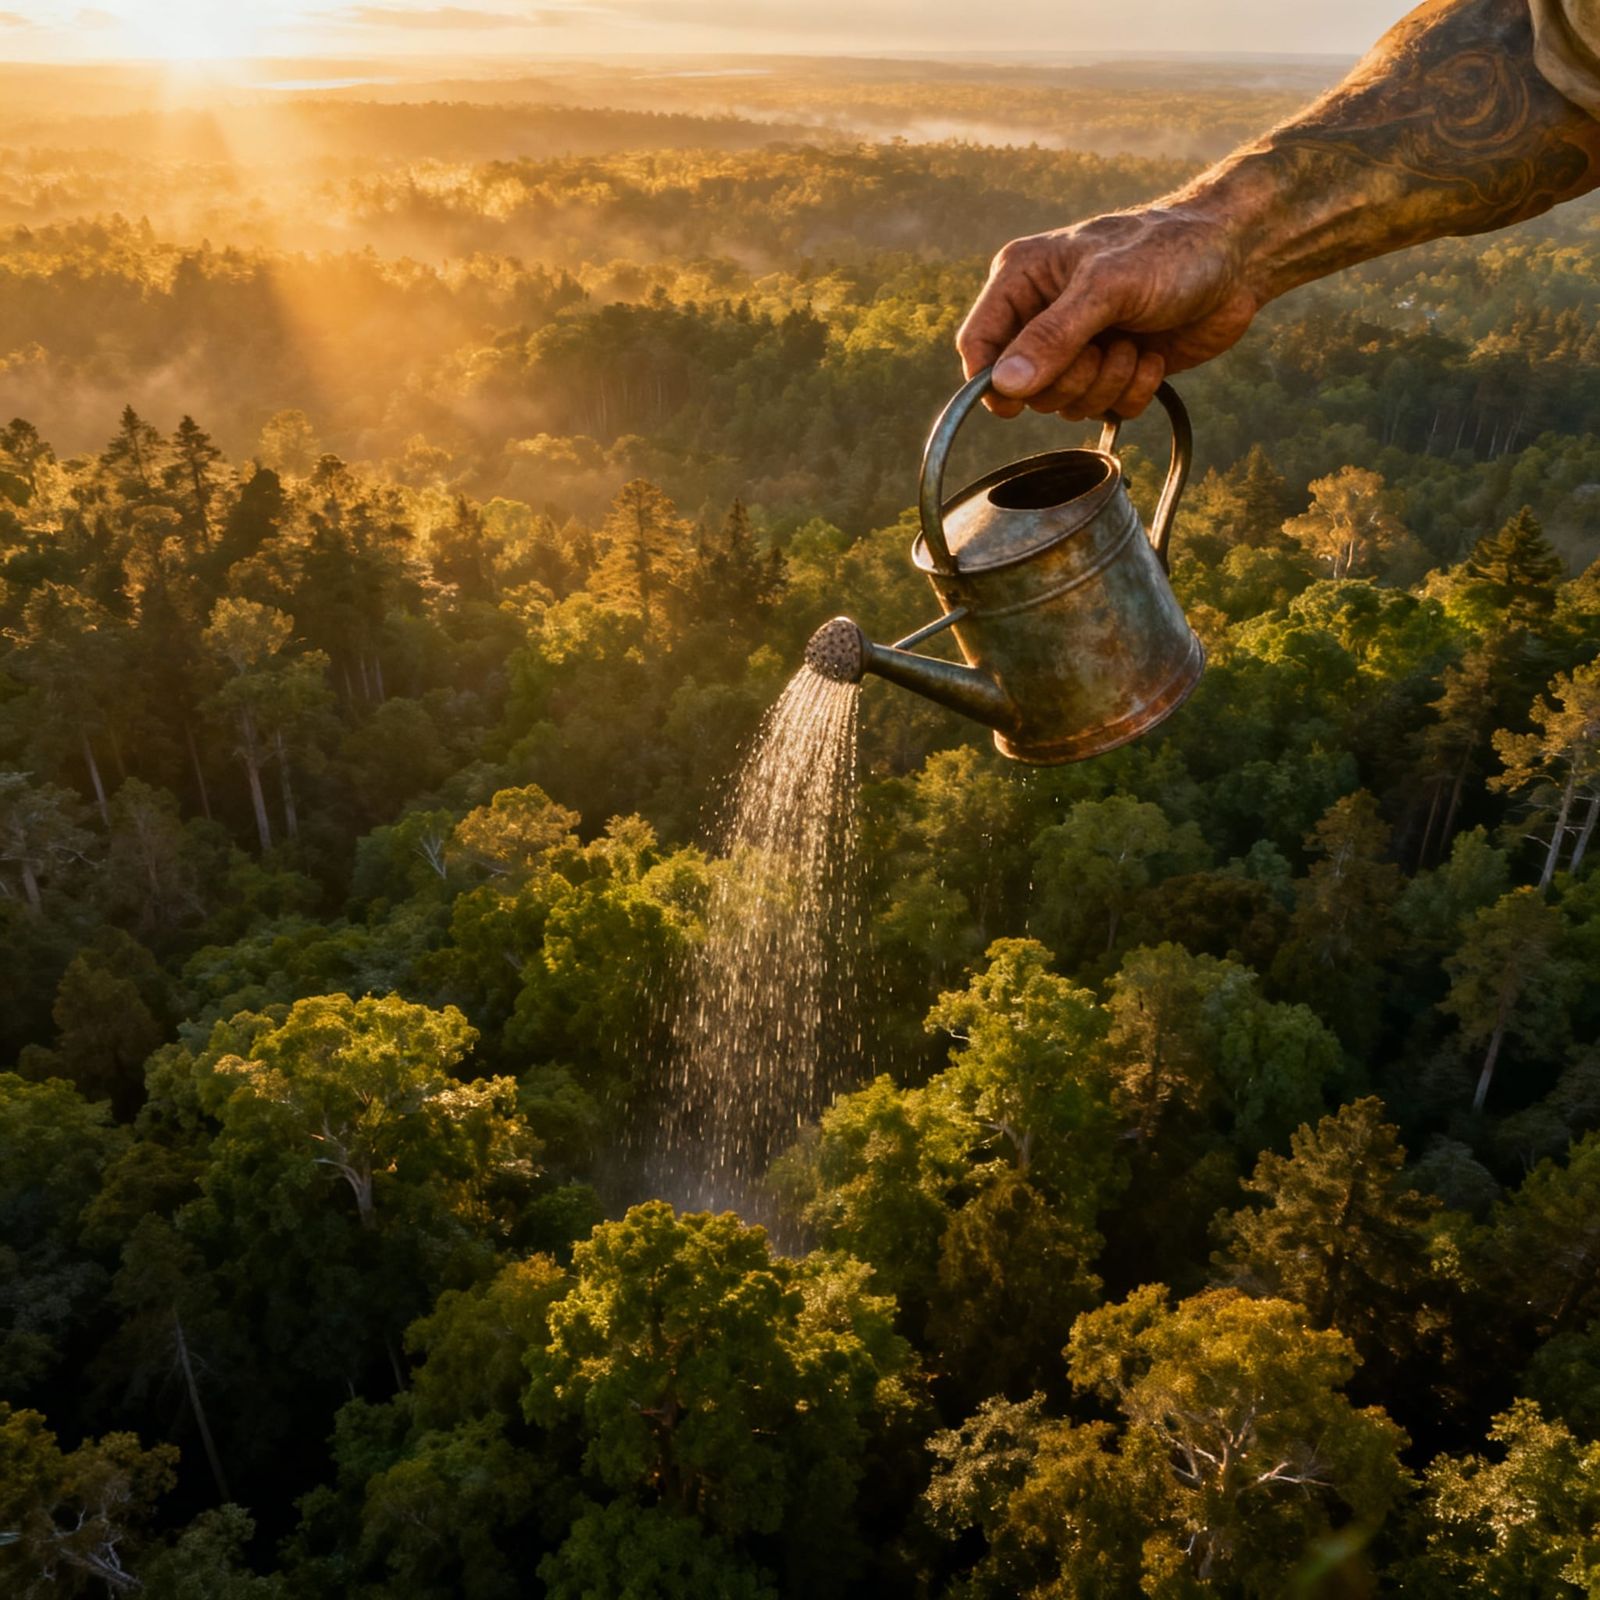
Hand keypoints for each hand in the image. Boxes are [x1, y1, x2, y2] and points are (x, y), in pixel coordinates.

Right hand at [956, 206, 1261, 419]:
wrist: (1239, 257)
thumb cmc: (1171, 251)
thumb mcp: (1108, 286)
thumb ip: (1054, 336)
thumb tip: (1005, 385)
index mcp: (1024, 280)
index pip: (978, 345)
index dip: (992, 380)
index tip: (1020, 398)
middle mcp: (1043, 315)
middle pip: (1023, 387)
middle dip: (1070, 379)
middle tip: (1104, 348)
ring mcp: (1079, 346)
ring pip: (1064, 404)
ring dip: (1107, 384)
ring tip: (1135, 344)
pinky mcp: (1113, 370)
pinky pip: (1106, 410)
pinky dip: (1134, 391)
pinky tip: (1152, 354)